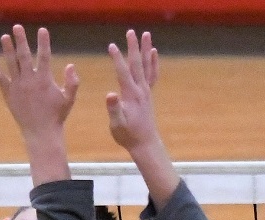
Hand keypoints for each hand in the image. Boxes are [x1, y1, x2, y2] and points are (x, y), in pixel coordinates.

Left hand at [0, 25, 78, 141]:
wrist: (41, 132)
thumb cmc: (56, 116)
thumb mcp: (69, 98)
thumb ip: (72, 82)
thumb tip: (70, 65)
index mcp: (44, 80)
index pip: (45, 56)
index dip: (44, 42)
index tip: (42, 30)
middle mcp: (29, 81)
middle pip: (24, 56)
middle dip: (21, 40)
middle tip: (17, 27)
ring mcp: (18, 87)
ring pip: (11, 64)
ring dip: (7, 49)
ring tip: (4, 36)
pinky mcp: (9, 94)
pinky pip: (0, 79)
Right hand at [106, 30, 160, 153]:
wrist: (145, 143)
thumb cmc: (128, 135)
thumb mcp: (117, 124)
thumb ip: (114, 109)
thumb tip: (110, 94)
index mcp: (131, 95)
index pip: (123, 72)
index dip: (117, 58)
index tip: (112, 45)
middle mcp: (141, 90)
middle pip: (137, 64)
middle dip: (133, 47)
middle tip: (131, 31)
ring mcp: (146, 91)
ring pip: (147, 65)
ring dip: (146, 49)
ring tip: (146, 34)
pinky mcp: (148, 94)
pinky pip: (153, 74)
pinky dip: (154, 62)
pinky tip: (154, 53)